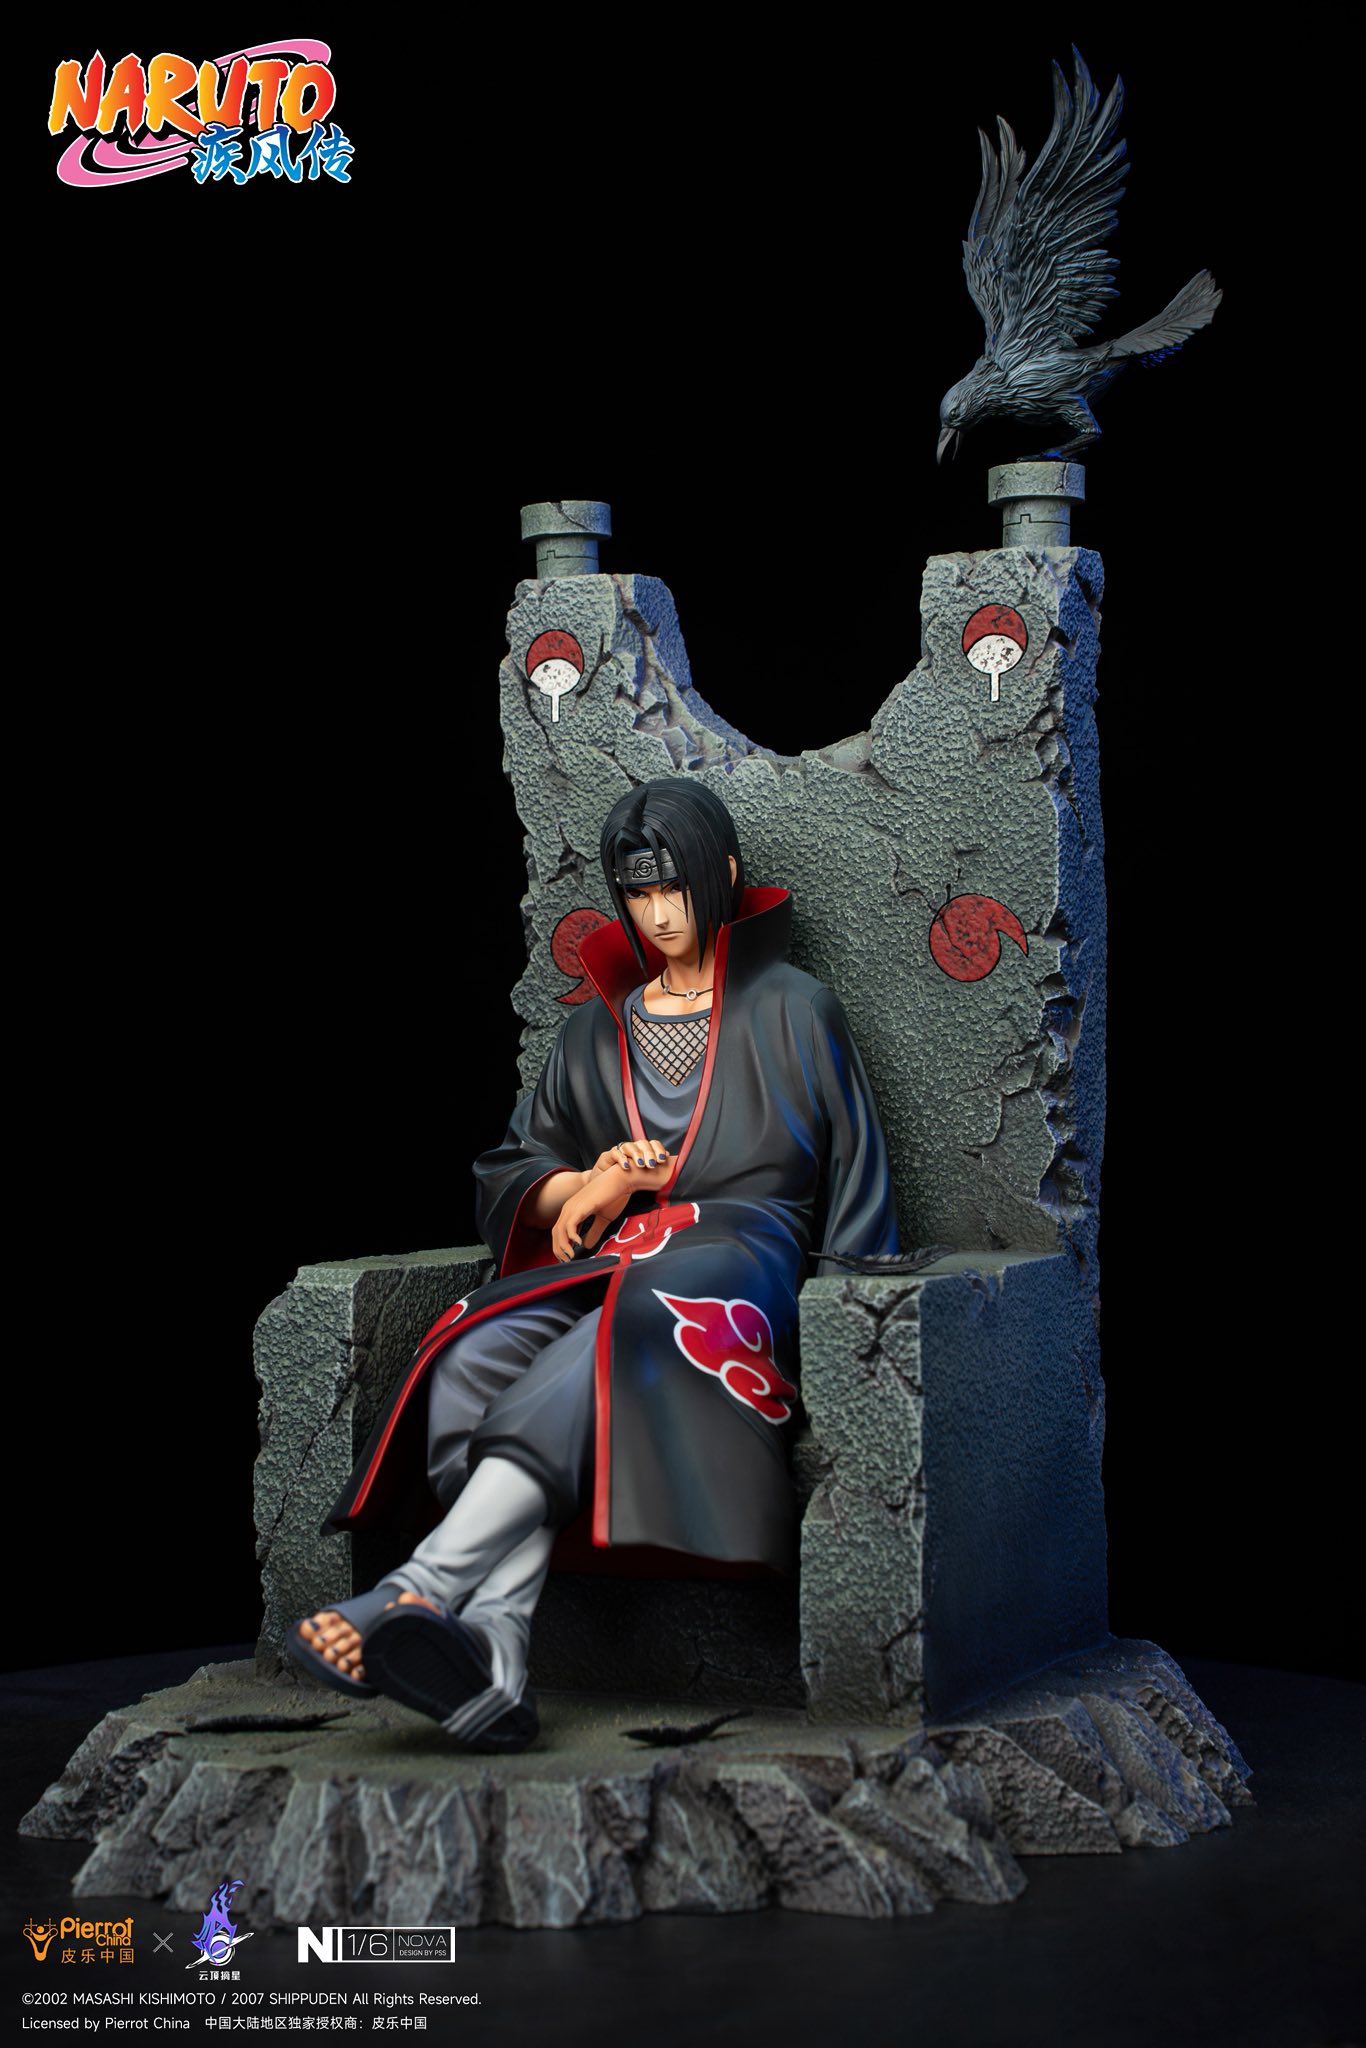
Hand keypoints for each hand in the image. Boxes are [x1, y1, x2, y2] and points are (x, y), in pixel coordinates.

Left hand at [551, 1154, 674, 1262]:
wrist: (622, 1180)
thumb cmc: (615, 1195)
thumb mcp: (603, 1218)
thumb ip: (594, 1231)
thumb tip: (587, 1246)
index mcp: (573, 1209)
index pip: (559, 1230)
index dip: (560, 1245)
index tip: (567, 1257)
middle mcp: (569, 1207)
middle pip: (555, 1232)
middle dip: (558, 1249)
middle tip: (566, 1261)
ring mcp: (573, 1207)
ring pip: (559, 1231)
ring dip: (563, 1247)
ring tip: (571, 1257)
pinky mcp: (580, 1207)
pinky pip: (569, 1226)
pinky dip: (571, 1237)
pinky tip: (579, 1244)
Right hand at [590, 1139, 670, 1174]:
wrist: (606, 1186)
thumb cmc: (627, 1180)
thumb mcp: (643, 1176)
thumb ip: (655, 1169)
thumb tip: (670, 1165)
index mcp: (642, 1151)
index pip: (652, 1144)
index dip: (658, 1149)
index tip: (663, 1159)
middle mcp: (632, 1149)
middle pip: (642, 1144)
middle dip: (649, 1153)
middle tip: (652, 1164)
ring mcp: (620, 1151)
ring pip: (629, 1146)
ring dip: (637, 1154)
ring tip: (641, 1165)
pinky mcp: (607, 1156)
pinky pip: (615, 1153)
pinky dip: (621, 1159)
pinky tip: (627, 1167)